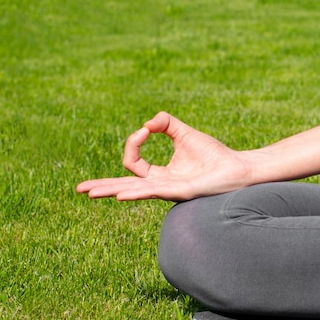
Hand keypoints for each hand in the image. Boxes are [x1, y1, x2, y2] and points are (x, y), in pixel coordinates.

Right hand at [76, 112, 252, 200]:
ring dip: (110, 191)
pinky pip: (152, 192)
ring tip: (90, 194)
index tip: (146, 130)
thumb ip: (165, 123)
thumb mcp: (183, 132)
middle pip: (122, 186)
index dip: (133, 144)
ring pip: (132, 191)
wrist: (240, 168)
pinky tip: (120, 195)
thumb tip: (147, 123)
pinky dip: (135, 192)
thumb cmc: (214, 155)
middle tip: (79, 189)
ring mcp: (167, 191)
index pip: (132, 163)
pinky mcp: (179, 192)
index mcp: (158, 175)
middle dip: (100, 186)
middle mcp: (159, 186)